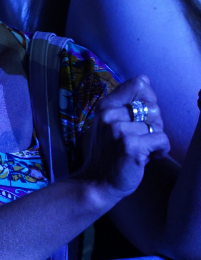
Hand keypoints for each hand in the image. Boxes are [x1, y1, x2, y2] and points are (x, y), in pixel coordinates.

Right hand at [79, 75, 169, 200]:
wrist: (97, 181)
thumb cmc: (107, 152)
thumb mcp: (109, 122)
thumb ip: (125, 101)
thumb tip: (144, 78)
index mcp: (105, 106)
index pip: (138, 85)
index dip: (148, 100)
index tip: (140, 117)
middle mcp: (110, 115)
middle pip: (153, 107)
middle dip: (153, 123)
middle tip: (139, 138)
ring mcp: (119, 130)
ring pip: (158, 125)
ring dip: (155, 139)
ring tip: (140, 149)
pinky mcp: (131, 146)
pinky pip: (162, 139)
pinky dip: (160, 150)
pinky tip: (148, 157)